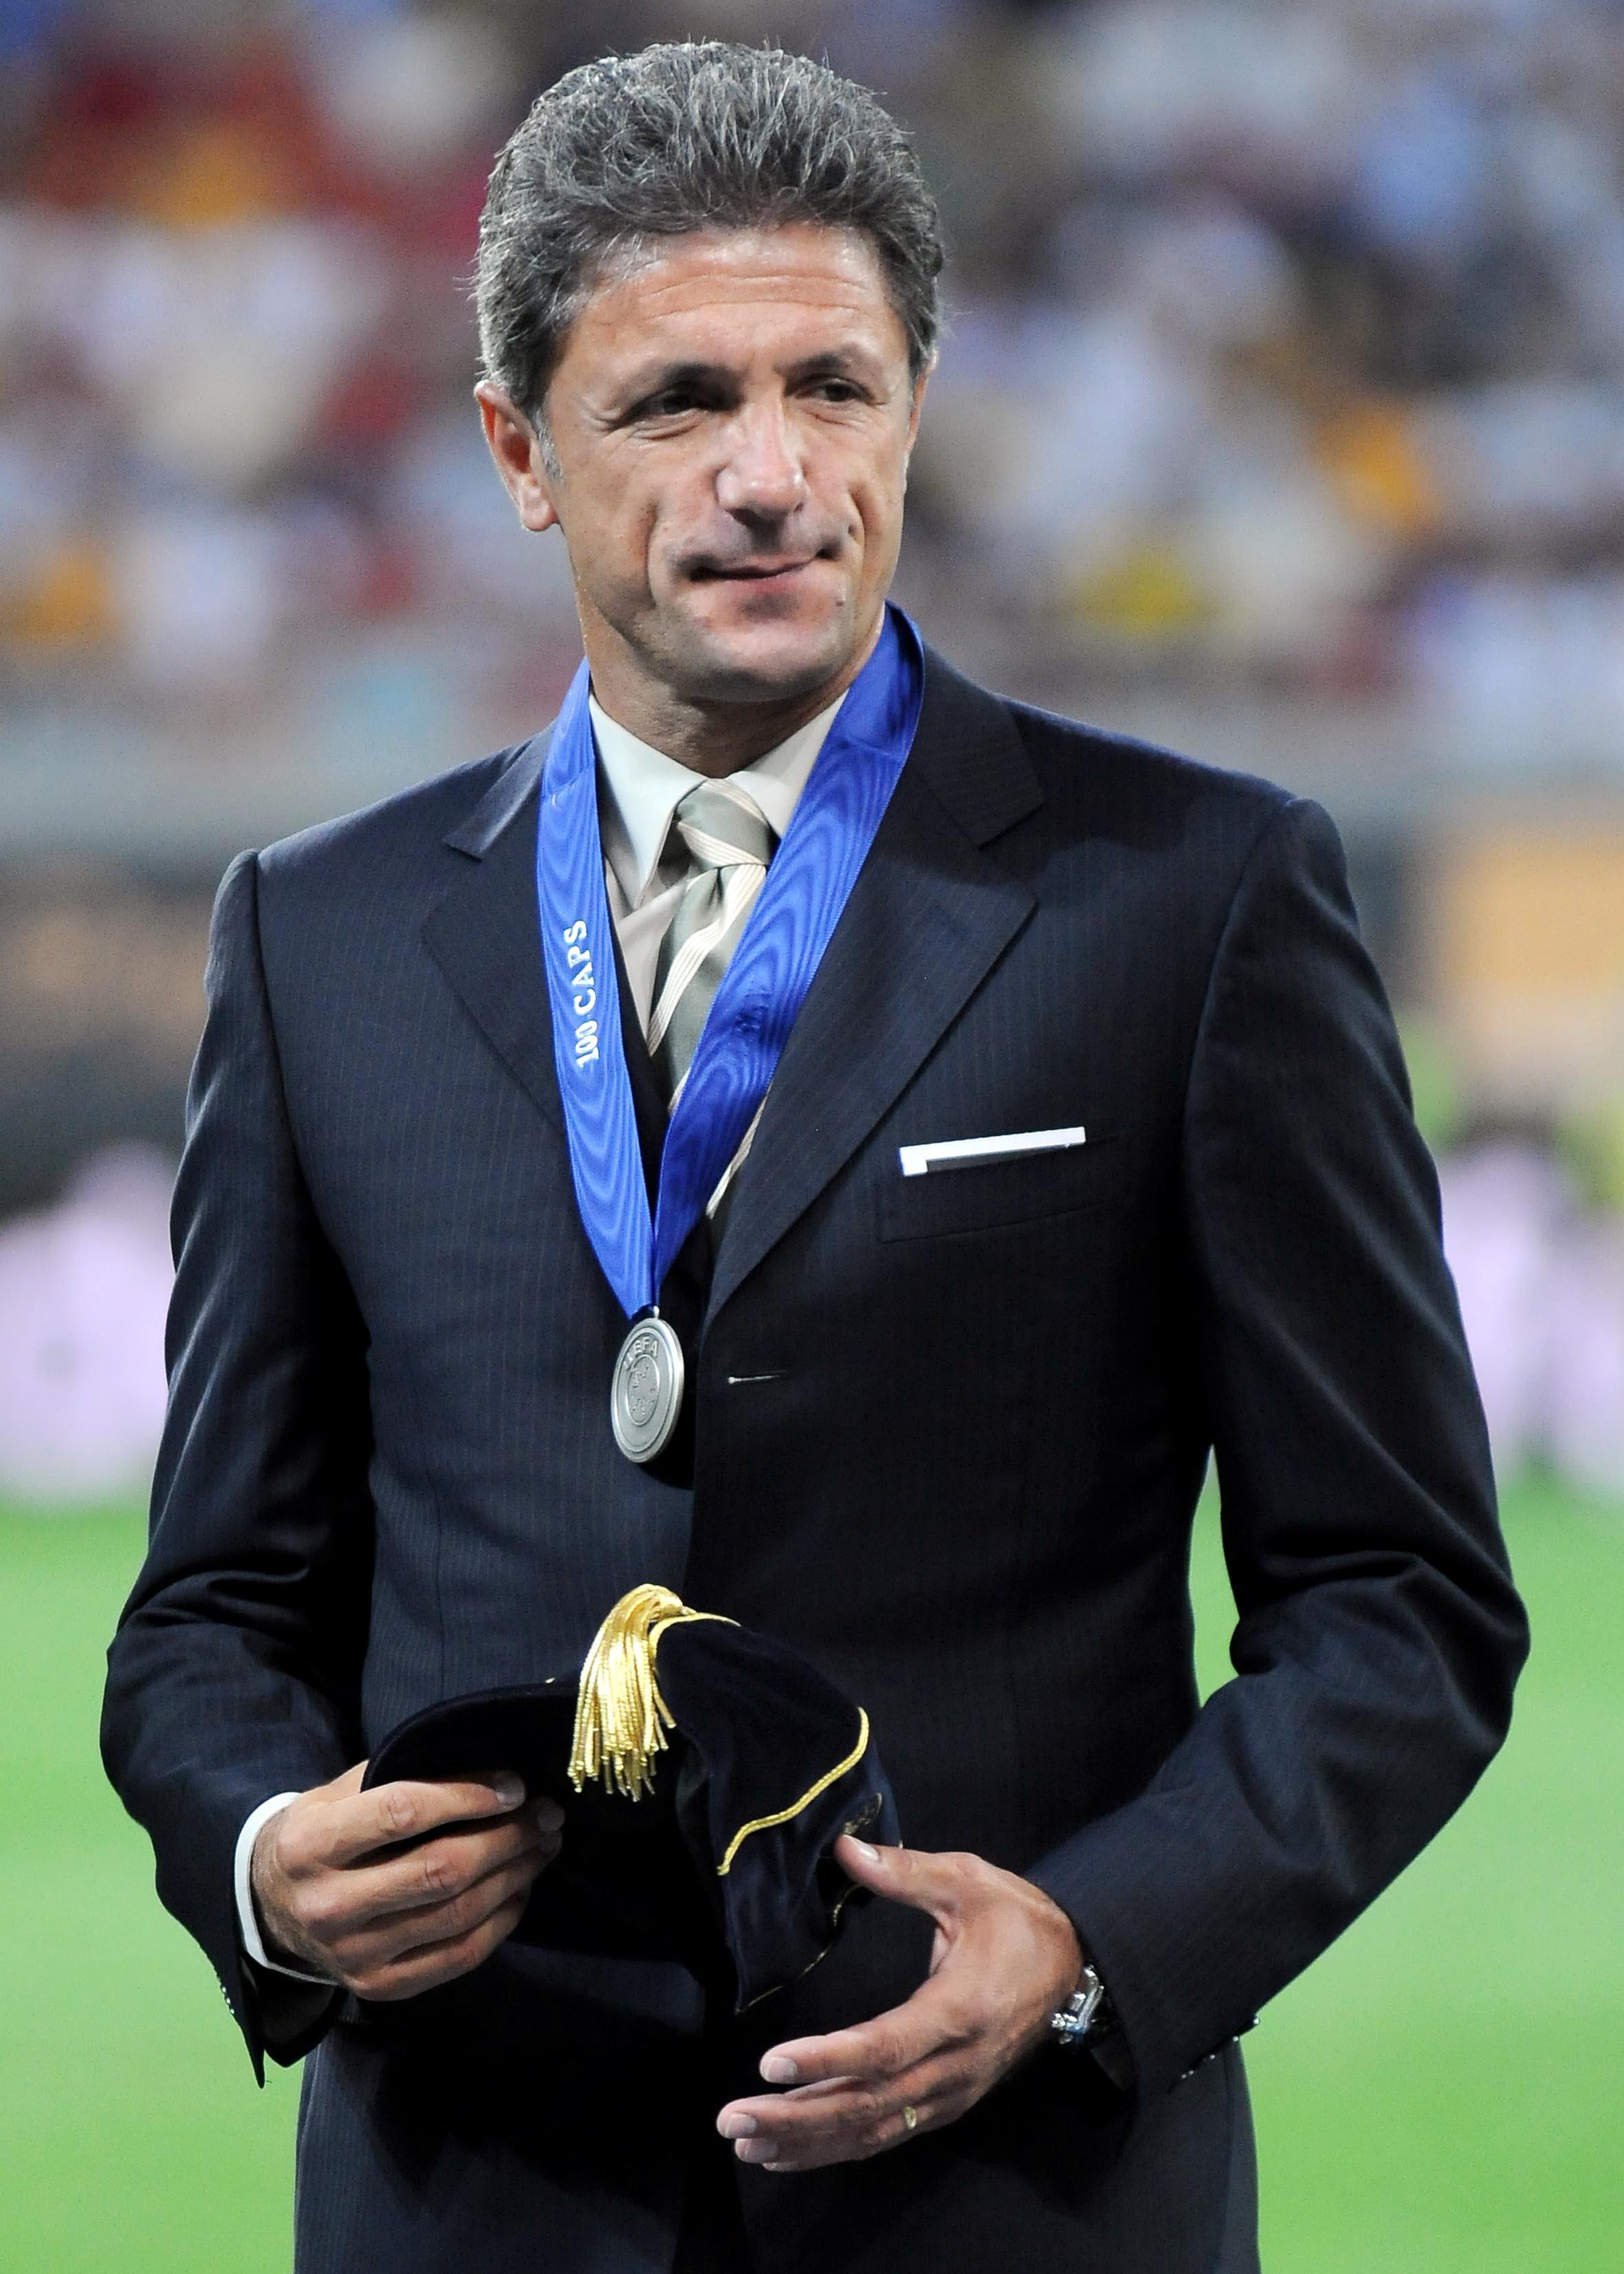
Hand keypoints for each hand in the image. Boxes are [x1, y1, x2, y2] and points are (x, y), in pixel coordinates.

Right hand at [249, 1762, 561, 2000]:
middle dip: (507, 1837)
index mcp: (312, 1844)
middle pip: (440, 1870)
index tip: (514, 1785)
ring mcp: (354, 1955)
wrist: (274, 1909)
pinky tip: (521, 1888)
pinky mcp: (380, 1988)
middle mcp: (328, 1905)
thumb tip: (487, 1767)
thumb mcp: (338, 1792)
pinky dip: (501, 1920)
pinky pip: (458, 1956)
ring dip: (515, 1875)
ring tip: (543, 1844)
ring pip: (457, 1914)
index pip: (402, 1813)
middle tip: (546, 1814)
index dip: (468, 1796)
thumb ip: (399, 1776)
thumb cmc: (321, 1833)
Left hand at [716, 1835, 1082, 2171]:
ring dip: (808, 2143)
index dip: (828, 2059)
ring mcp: (952, 2093)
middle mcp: (955, 2066)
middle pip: (869, 2103)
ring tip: (746, 2143)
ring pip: (873, 2131)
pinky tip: (789, 2153)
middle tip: (733, 2120)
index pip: (886, 2047)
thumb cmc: (1015, 1919)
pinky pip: (887, 2136)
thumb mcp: (967, 1881)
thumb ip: (905, 1871)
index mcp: (959, 2010)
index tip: (771, 2065)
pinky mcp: (947, 2105)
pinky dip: (835, 2148)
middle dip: (797, 2117)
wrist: (1071, 1968)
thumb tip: (845, 1848)